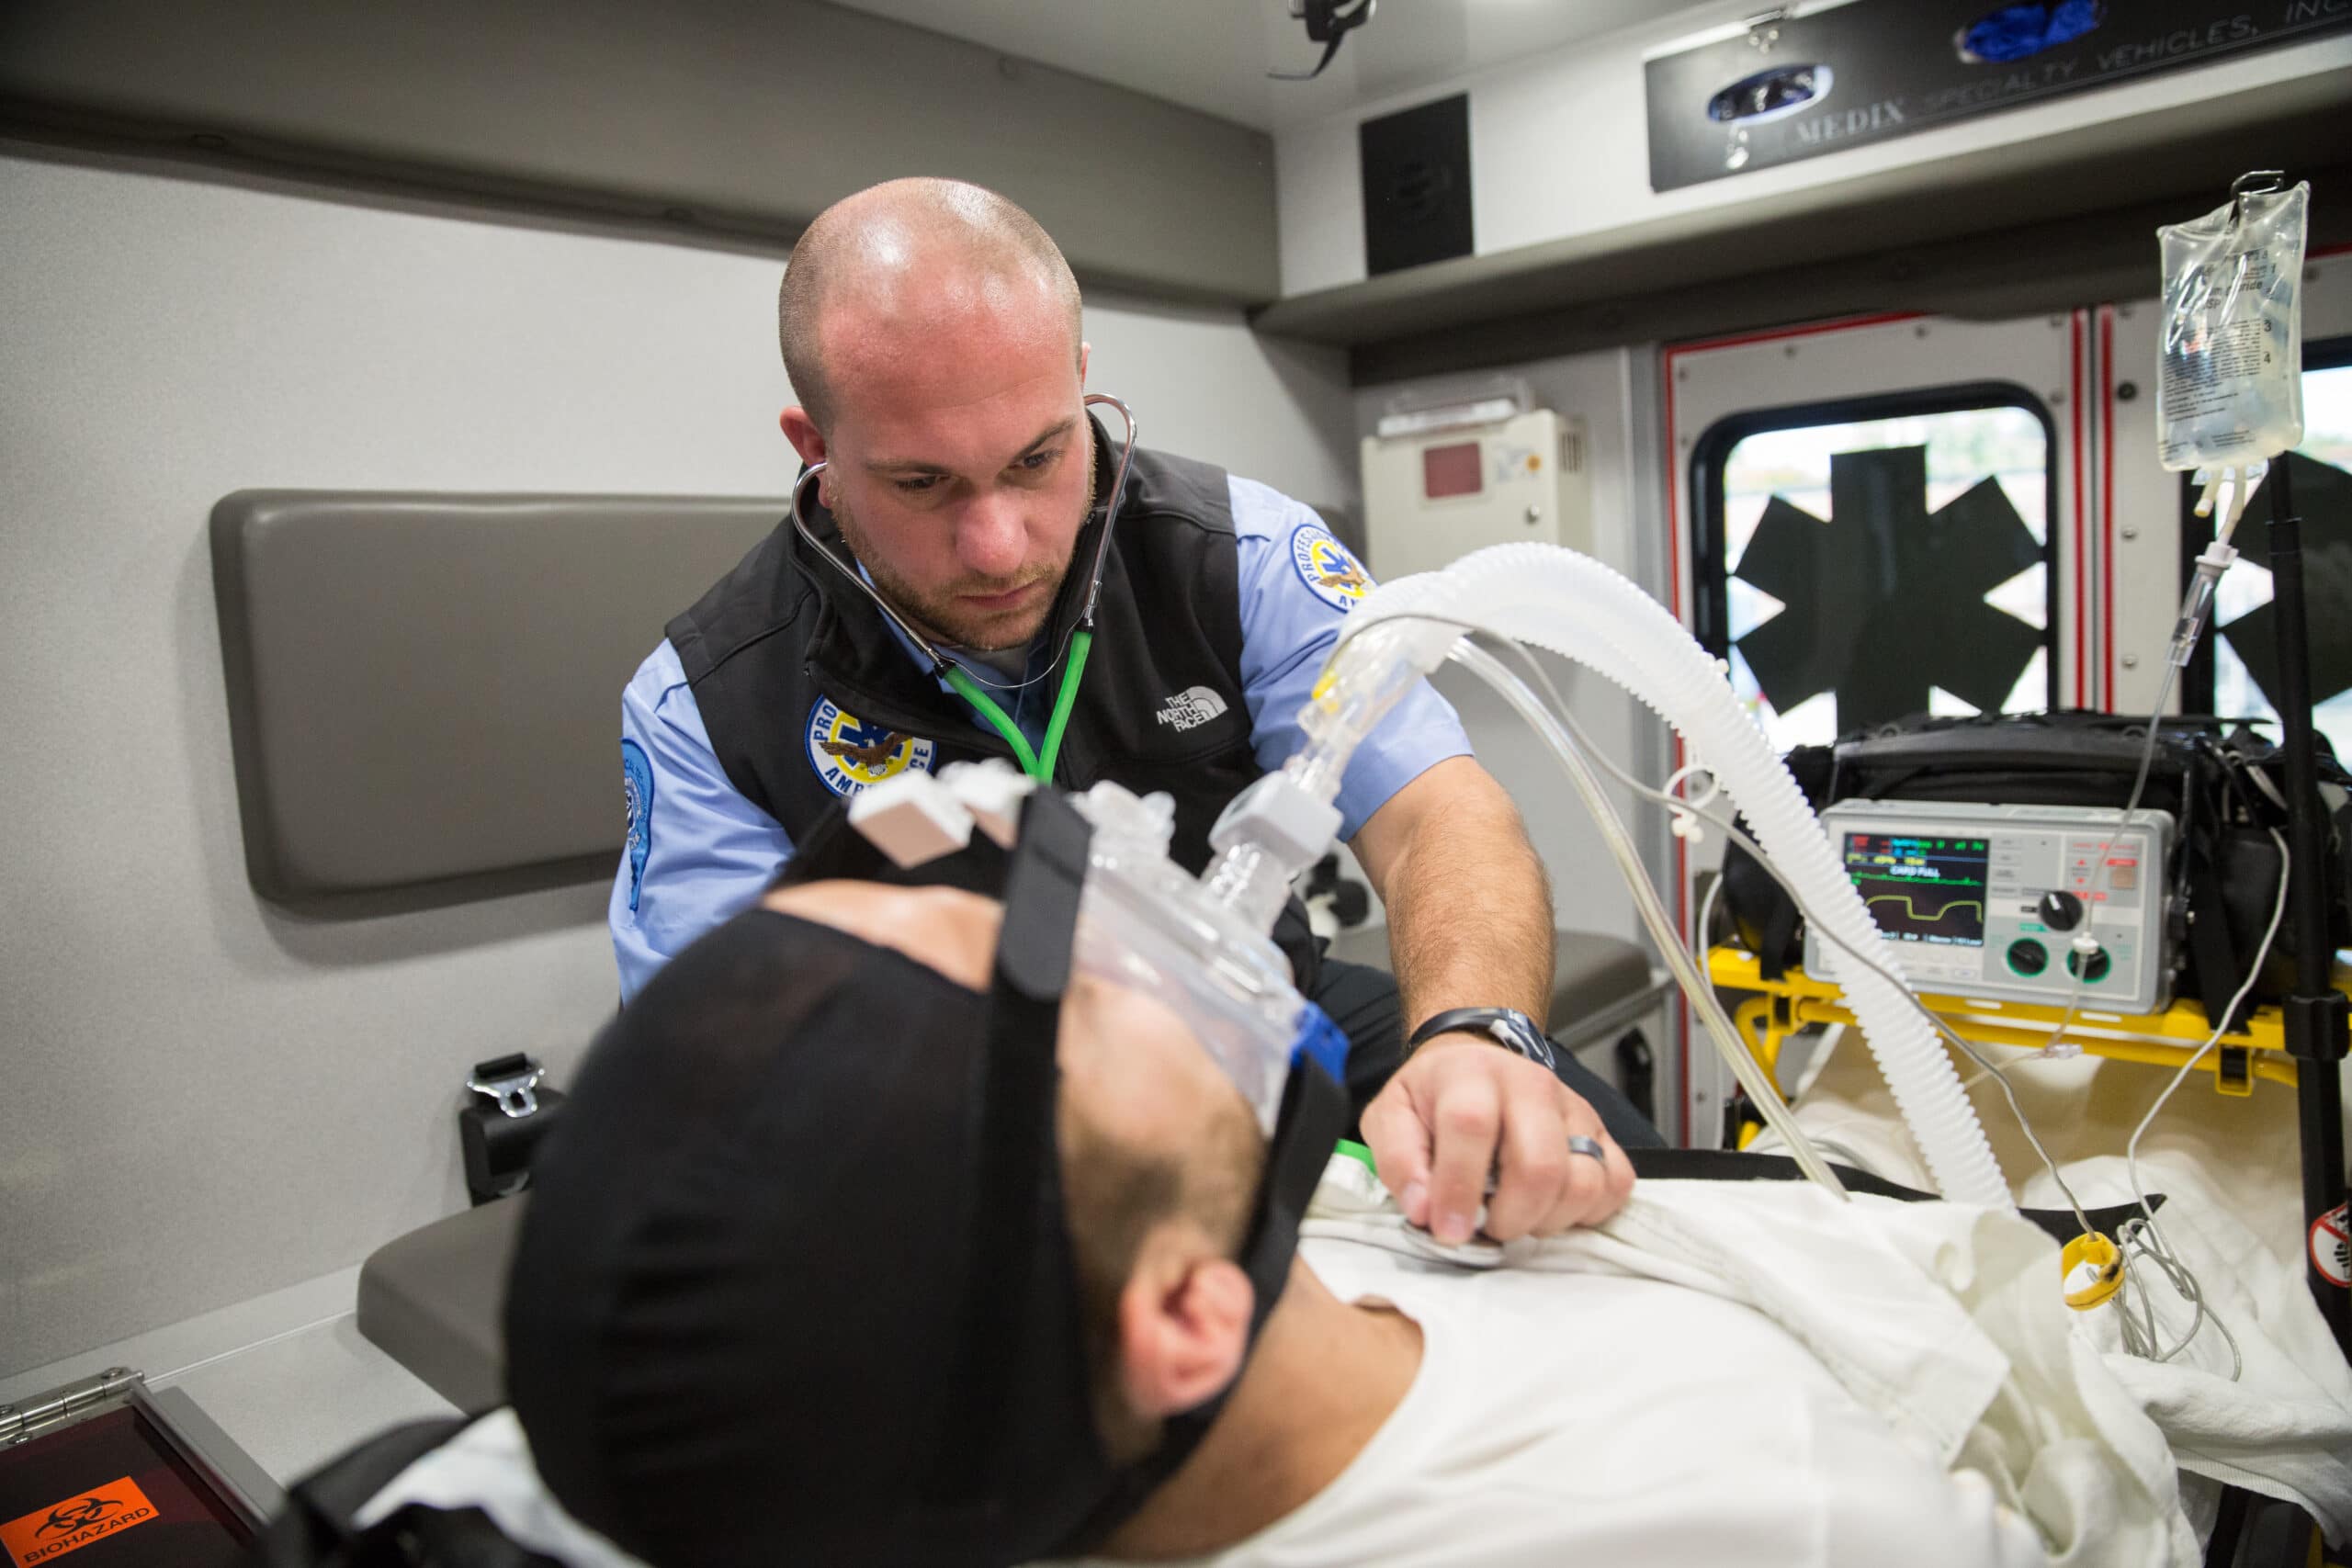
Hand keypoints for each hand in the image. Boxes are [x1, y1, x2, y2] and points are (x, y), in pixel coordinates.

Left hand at [1359, 1033, 1634, 1244]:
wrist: (1476, 1060)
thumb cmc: (1433, 1097)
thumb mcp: (1390, 1116)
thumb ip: (1398, 1161)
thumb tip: (1423, 1210)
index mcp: (1472, 1075)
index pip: (1472, 1127)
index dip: (1459, 1187)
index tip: (1447, 1230)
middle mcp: (1531, 1085)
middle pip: (1540, 1165)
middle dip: (1511, 1217)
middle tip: (1487, 1227)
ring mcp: (1574, 1109)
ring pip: (1584, 1183)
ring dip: (1547, 1220)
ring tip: (1515, 1215)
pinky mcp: (1602, 1133)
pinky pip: (1616, 1185)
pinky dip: (1587, 1212)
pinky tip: (1549, 1207)